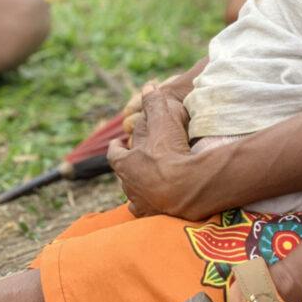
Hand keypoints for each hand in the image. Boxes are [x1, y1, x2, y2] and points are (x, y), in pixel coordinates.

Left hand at [108, 84, 196, 217]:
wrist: (187, 188)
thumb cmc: (172, 153)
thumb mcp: (163, 121)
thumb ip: (154, 103)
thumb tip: (148, 85)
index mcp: (127, 163)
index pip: (114, 154)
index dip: (116, 148)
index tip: (118, 143)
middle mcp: (129, 185)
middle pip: (123, 175)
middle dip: (129, 168)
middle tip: (137, 161)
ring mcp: (140, 203)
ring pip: (133, 195)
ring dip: (138, 187)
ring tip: (146, 182)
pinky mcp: (153, 216)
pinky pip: (146, 211)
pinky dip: (150, 205)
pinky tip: (157, 203)